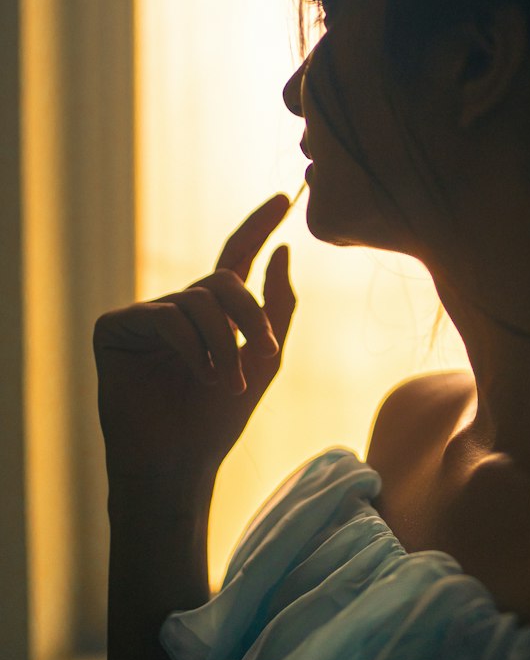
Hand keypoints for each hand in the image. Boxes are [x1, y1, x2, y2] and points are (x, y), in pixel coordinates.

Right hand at [93, 193, 296, 493]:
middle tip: (264, 353)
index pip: (236, 255)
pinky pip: (164, 316)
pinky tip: (197, 375)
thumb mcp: (265, 358)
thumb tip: (283, 249)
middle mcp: (177, 308)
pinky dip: (190, 347)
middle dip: (250, 315)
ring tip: (227, 383)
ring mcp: (145, 316)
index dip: (258, 225)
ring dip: (224, 345)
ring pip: (198, 300)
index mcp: (212, 313)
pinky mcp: (115, 328)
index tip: (285, 197)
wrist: (180, 462)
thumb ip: (277, 304)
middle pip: (223, 279)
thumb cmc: (219, 419)